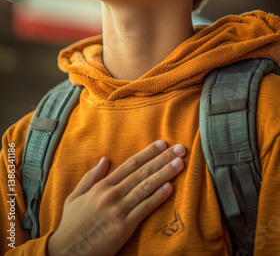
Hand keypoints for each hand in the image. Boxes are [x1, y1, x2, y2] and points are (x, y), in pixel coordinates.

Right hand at [47, 140, 185, 255]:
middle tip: (179, 149)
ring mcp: (118, 210)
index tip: (162, 144)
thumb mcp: (75, 196)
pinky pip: (144, 209)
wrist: (67, 251)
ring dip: (164, 174)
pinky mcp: (123, 227)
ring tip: (179, 164)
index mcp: (101, 186)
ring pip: (145, 188)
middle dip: (162, 159)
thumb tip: (104, 159)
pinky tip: (169, 188)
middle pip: (142, 172)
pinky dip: (157, 198)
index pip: (130, 164)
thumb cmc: (71, 224)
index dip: (148, 153)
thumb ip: (91, 177)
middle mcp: (111, 194)